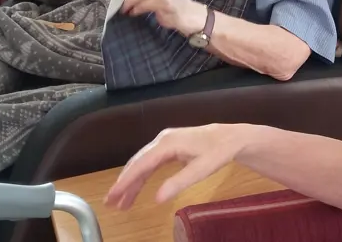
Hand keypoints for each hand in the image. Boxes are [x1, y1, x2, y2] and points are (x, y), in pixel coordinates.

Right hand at [105, 124, 238, 208]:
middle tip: (110, 203)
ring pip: (142, 163)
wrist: (231, 137)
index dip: (126, 181)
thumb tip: (157, 199)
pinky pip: (151, 162)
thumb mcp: (201, 170)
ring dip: (131, 182)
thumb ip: (179, 183)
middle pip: (138, 163)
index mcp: (168, 143)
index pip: (141, 164)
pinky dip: (142, 176)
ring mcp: (165, 142)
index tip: (112, 196)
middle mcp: (162, 140)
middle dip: (123, 184)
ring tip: (120, 203)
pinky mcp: (169, 147)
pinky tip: (136, 189)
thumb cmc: (218, 152)